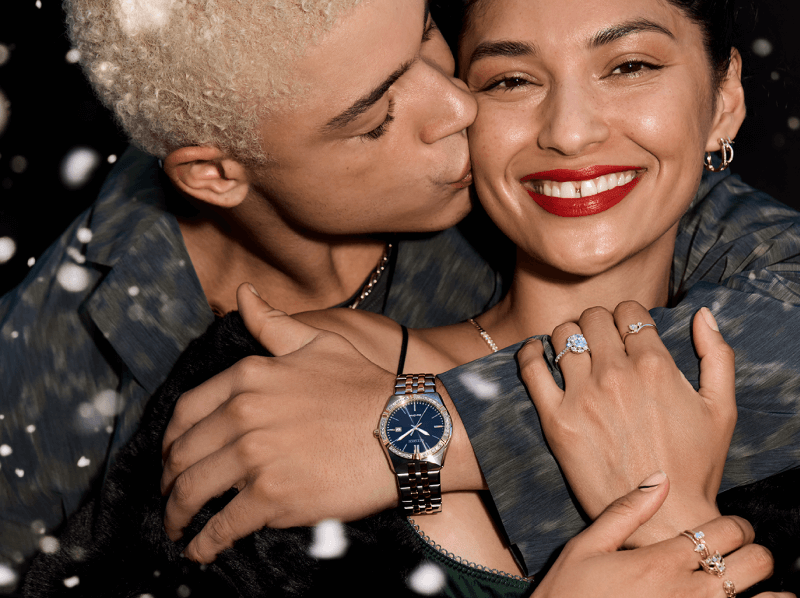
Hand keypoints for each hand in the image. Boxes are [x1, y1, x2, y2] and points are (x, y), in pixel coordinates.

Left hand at [161, 284, 480, 562]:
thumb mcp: (317, 343)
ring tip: (177, 527)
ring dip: (176, 515)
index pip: (185, 413)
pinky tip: (199, 550)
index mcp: (248, 377)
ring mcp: (255, 458)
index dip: (170, 441)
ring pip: (193, 492)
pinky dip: (203, 543)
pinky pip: (221, 526)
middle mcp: (243, 415)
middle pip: (182, 456)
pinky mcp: (271, 497)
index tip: (171, 457)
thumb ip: (272, 324)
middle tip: (170, 496)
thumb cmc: (364, 386)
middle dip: (168, 481)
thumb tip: (242, 293)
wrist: (404, 430)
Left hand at [518, 301, 735, 545]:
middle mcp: (616, 374)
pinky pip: (531, 368)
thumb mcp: (721, 408)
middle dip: (598, 322)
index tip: (625, 329)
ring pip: (561, 335)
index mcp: (655, 366)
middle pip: (593, 318)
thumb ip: (716, 355)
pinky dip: (530, 352)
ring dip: (567, 335)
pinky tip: (537, 352)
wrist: (663, 516)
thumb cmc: (695, 465)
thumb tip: (702, 314)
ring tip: (573, 349)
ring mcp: (583, 396)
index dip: (626, 316)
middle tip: (600, 340)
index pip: (628, 312)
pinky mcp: (556, 420)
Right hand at [533, 472, 787, 597]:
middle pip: (752, 563)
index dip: (738, 525)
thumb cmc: (569, 595)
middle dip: (755, 552)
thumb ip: (625, 511)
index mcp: (660, 560)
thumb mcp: (586, 547)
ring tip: (765, 585)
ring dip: (769, 589)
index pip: (724, 530)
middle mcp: (686, 591)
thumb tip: (659, 477)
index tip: (733, 528)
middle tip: (746, 553)